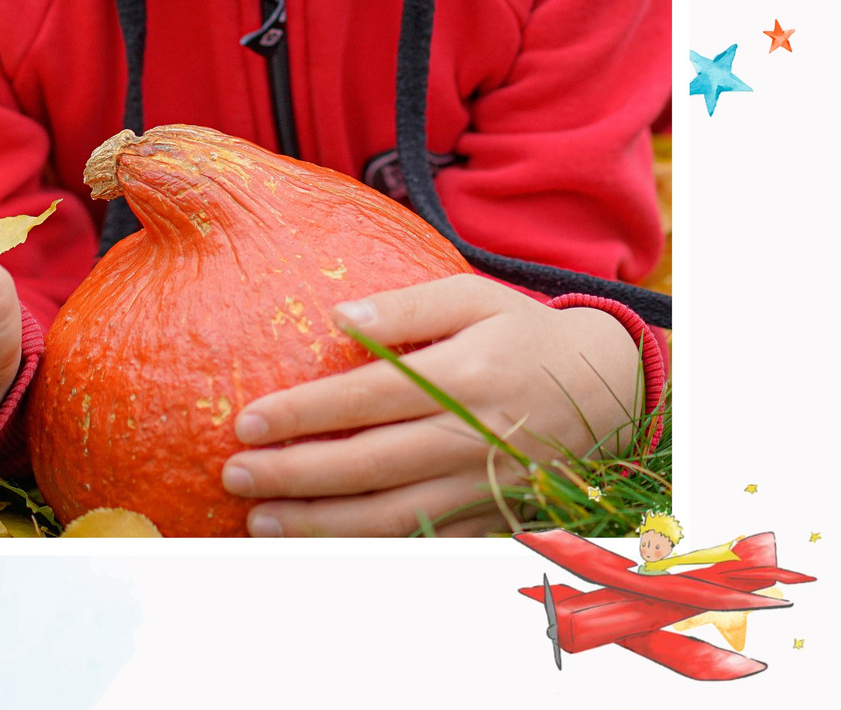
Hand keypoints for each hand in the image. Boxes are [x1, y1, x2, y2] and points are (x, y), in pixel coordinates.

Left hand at [220, 274, 644, 536]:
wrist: (612, 386)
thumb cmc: (523, 332)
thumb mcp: (471, 297)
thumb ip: (403, 307)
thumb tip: (336, 316)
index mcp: (465, 375)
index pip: (367, 398)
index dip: (303, 414)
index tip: (245, 422)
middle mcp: (475, 437)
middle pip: (371, 465)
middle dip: (295, 476)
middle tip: (235, 476)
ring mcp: (488, 484)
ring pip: (395, 515)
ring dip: (322, 524)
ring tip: (261, 522)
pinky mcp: (498, 516)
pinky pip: (431, 541)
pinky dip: (376, 550)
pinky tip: (324, 547)